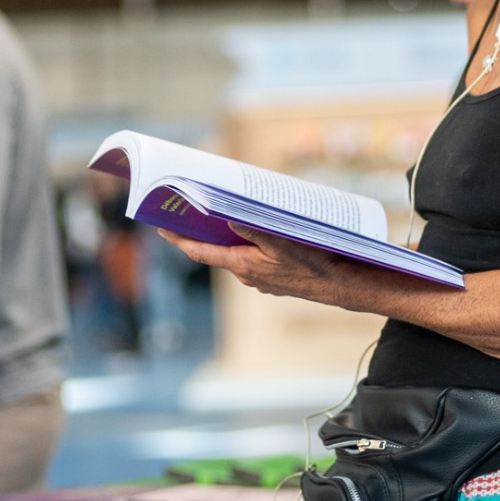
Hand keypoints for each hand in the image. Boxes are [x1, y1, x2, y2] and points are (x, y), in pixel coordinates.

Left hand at [157, 225, 350, 307]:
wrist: (338, 285)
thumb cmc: (312, 263)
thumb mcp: (282, 242)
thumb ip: (253, 230)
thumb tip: (227, 219)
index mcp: (243, 265)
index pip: (201, 253)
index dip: (179, 241)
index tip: (161, 229)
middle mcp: (246, 274)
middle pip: (215, 252)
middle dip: (201, 235)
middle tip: (186, 215)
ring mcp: (258, 278)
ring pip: (235, 255)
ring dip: (226, 240)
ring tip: (218, 218)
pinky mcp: (271, 278)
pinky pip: (251, 259)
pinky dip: (245, 246)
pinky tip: (253, 234)